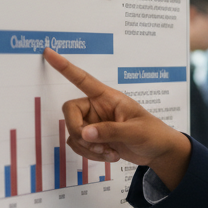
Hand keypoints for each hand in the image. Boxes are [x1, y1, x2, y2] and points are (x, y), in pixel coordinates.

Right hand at [43, 48, 191, 188]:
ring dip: (88, 148)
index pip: (83, 80)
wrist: (159, 152)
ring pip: (73, 133)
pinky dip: (91, 154)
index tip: (48, 52)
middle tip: (97, 145)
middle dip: (78, 132)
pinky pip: (79, 145)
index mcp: (109, 98)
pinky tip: (111, 155)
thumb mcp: (136, 132)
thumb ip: (110, 131)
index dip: (65, 67)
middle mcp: (98, 108)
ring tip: (110, 152)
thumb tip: (84, 134)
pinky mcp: (94, 138)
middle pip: (70, 113)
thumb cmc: (153, 134)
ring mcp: (95, 124)